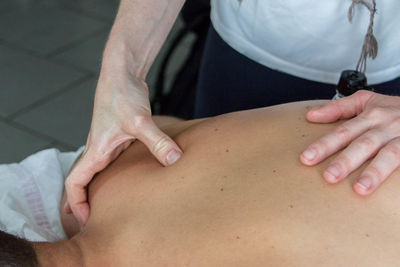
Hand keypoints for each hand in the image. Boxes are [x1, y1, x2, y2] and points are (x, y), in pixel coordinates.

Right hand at [64, 75, 182, 225]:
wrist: (122, 73)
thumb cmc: (122, 94)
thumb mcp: (139, 120)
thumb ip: (157, 141)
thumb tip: (175, 160)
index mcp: (95, 150)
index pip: (74, 183)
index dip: (76, 204)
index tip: (86, 221)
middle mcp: (98, 150)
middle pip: (84, 182)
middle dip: (86, 203)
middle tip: (97, 222)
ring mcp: (109, 144)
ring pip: (99, 173)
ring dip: (101, 190)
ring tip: (113, 208)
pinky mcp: (121, 138)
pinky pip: (114, 163)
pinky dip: (116, 177)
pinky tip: (133, 182)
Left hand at [300, 90, 399, 195]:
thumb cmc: (394, 108)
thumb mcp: (367, 101)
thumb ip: (338, 108)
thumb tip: (310, 116)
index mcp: (371, 115)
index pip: (343, 132)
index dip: (324, 145)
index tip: (306, 158)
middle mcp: (387, 126)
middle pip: (363, 144)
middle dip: (345, 161)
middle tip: (328, 177)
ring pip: (389, 155)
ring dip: (374, 172)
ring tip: (359, 189)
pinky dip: (399, 176)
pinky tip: (386, 191)